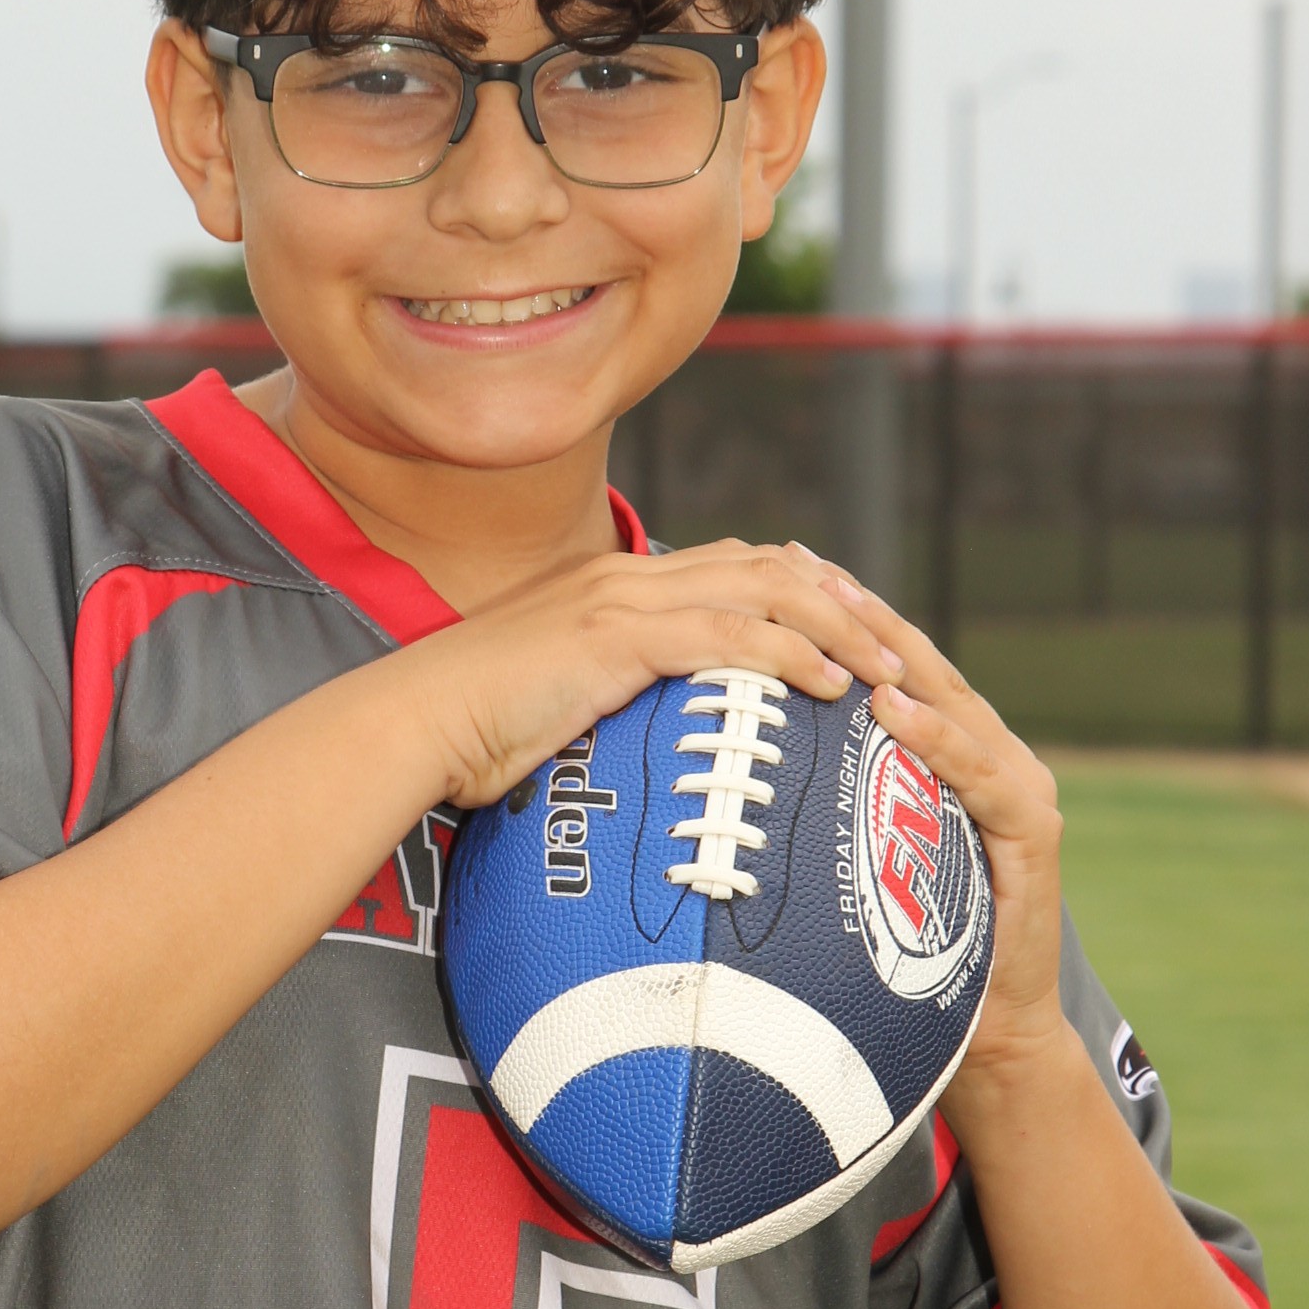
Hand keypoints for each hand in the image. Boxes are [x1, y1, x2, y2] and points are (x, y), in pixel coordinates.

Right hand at [401, 539, 906, 811]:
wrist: (412, 726)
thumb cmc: (470, 733)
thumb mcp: (553, 705)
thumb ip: (604, 701)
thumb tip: (647, 744)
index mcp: (614, 586)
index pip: (735, 564)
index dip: (805, 587)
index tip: (856, 624)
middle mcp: (625, 575)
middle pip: (767, 564)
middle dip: (842, 599)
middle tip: (896, 643)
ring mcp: (622, 598)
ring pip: (764, 589)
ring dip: (837, 626)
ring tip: (886, 669)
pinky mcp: (616, 635)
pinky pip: (728, 635)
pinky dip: (791, 654)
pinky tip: (831, 687)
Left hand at [797, 563, 1066, 1089]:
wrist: (980, 1037)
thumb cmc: (896, 954)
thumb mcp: (845, 863)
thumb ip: (815, 809)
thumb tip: (717, 777)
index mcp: (945, 755)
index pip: (885, 669)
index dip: (837, 616)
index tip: (778, 566)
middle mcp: (987, 755)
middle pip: (918, 667)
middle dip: (859, 612)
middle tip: (802, 561)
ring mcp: (1016, 787)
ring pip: (951, 705)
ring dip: (895, 654)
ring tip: (841, 609)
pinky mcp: (1032, 828)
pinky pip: (979, 774)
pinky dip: (938, 738)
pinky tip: (894, 705)